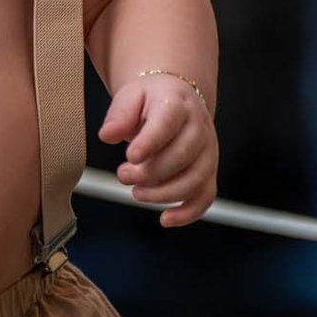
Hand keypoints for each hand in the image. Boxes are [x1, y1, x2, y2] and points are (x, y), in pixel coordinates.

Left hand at [98, 75, 216, 228]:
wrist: (177, 100)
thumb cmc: (151, 101)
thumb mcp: (131, 97)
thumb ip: (119, 115)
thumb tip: (107, 135)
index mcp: (177, 105)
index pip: (167, 123)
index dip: (150, 142)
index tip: (130, 157)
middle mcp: (199, 128)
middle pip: (182, 155)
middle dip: (149, 172)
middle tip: (124, 174)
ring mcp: (208, 152)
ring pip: (195, 180)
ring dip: (162, 194)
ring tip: (137, 192)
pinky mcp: (209, 172)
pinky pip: (205, 197)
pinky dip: (187, 213)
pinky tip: (165, 219)